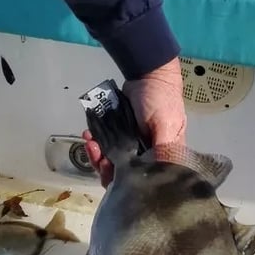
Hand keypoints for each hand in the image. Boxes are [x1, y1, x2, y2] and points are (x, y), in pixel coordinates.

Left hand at [83, 58, 186, 186]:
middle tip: (97, 155)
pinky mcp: (118, 133)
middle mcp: (146, 155)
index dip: (124, 181)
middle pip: (123, 173)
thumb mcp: (165, 124)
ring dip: (97, 154)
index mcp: (161, 157)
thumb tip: (153, 177)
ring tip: (90, 140)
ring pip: (110, 160)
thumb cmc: (161, 100)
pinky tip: (89, 134)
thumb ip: (161, 149)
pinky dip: (95, 141)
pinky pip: (104, 144)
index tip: (110, 170)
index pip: (142, 179)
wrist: (148, 73)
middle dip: (105, 167)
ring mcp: (129, 144)